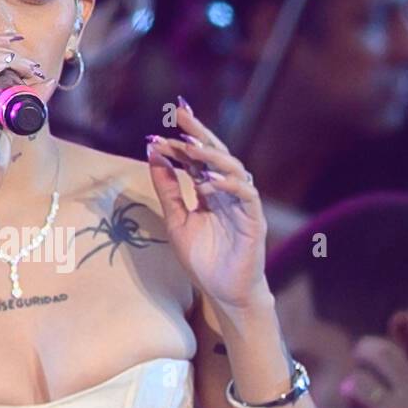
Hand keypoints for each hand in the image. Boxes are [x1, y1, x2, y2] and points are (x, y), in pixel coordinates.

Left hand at [146, 98, 268, 311]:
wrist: (225, 294)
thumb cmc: (204, 261)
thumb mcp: (177, 221)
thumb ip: (168, 190)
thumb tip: (153, 155)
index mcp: (211, 191)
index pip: (197, 159)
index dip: (180, 143)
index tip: (157, 132)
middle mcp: (228, 192)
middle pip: (216, 154)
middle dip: (199, 133)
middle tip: (180, 114)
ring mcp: (243, 204)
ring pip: (233, 168)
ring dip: (211, 156)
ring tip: (190, 146)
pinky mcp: (254, 220)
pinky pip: (245, 195)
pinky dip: (226, 186)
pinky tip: (206, 183)